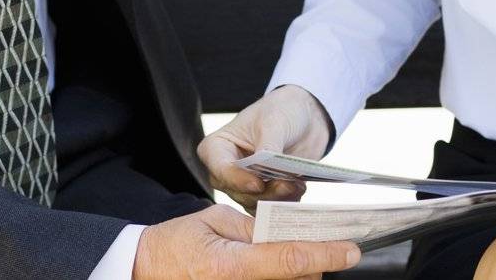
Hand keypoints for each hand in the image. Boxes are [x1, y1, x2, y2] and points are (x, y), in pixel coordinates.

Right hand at [133, 204, 359, 279]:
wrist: (143, 271)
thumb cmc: (175, 243)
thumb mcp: (213, 220)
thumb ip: (252, 228)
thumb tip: (285, 232)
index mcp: (232, 266)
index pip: (290, 260)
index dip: (326, 254)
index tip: (351, 250)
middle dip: (314, 265)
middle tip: (325, 248)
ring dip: (299, 276)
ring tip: (302, 258)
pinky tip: (279, 269)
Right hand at [198, 85, 334, 211]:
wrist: (305, 118)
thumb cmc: (281, 110)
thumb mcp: (273, 121)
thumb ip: (268, 146)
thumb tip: (266, 167)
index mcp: (217, 148)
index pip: (220, 169)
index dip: (237, 180)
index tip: (258, 183)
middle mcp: (226, 171)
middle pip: (237, 192)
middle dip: (263, 192)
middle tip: (287, 185)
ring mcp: (245, 185)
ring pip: (255, 204)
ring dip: (277, 199)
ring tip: (297, 186)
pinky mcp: (265, 195)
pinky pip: (270, 209)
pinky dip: (284, 203)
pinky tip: (299, 189)